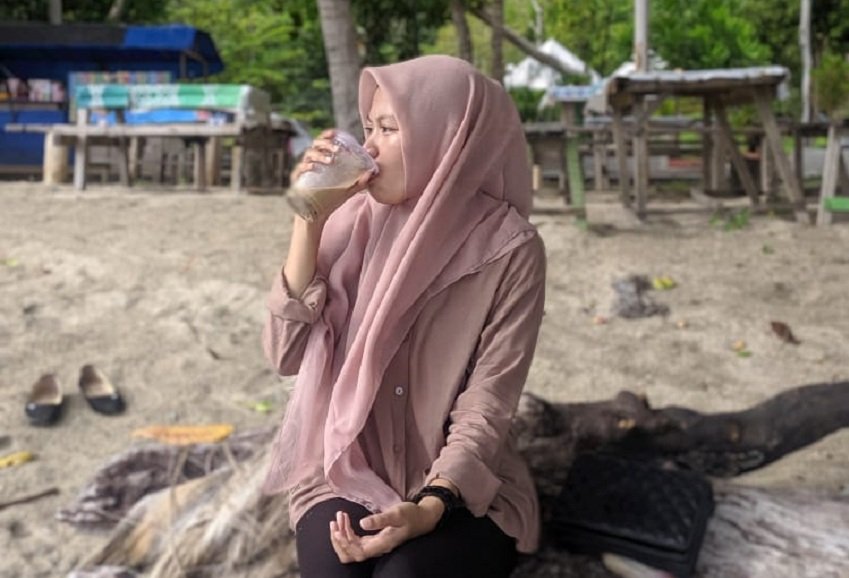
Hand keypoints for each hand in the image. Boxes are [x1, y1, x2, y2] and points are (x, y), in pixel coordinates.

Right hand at [290, 129, 375, 222]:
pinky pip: (299, 169)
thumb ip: (361, 180)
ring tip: (330, 161)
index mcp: (324, 159)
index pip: (325, 141)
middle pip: (316, 144)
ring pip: (308, 155)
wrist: (318, 215)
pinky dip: (306, 166)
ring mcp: (304, 170)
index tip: (335, 133)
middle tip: (337, 149)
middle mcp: (313, 161)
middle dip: (326, 144)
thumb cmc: (332, 199)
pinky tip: (314, 168)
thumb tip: (374, 171)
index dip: (328, 135)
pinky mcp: (297, 180)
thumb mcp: (349, 189)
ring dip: (319, 155)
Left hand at [328, 499, 443, 562]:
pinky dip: (348, 532)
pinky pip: (357, 541)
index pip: (358, 552)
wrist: (421, 518)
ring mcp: (375, 544)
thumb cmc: (410, 514)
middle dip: (340, 540)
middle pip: (352, 554)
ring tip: (337, 518)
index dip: (345, 543)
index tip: (338, 529)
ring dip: (342, 536)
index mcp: (382, 544)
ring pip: (352, 548)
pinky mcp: (375, 539)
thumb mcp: (396, 513)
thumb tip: (362, 523)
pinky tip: (345, 520)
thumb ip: (380, 519)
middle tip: (334, 521)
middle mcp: (377, 548)